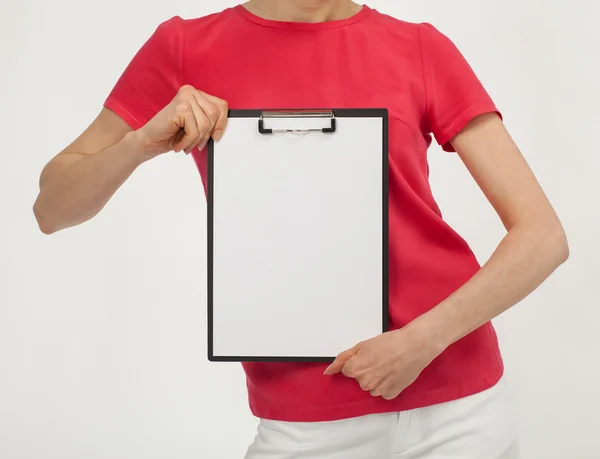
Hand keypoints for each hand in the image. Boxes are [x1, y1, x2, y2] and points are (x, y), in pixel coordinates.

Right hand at [135, 85, 228, 158]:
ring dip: (196, 140)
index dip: (221, 124)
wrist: (149, 140)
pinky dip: (188, 142)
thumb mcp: (196, 126)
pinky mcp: (180, 108)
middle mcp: (191, 91)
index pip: (221, 106)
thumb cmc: (172, 134)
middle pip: (214, 115)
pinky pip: (194, 130)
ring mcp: (185, 98)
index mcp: (197, 93)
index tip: (215, 137)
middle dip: (206, 134)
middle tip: (196, 144)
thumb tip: (223, 129)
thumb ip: (210, 122)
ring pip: (205, 124)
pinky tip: (179, 144)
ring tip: (186, 144)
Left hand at [323, 325, 444, 399]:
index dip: (357, 362)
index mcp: (355, 369)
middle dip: (366, 370)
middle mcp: (365, 383)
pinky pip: (383, 392)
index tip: (368, 356)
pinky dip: (387, 385)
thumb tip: (328, 371)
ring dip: (377, 379)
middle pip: (359, 379)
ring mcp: (378, 390)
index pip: (347, 370)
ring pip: (371, 386)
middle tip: (380, 359)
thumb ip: (343, 359)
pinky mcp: (390, 394)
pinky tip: (394, 373)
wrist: (414, 346)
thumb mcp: (362, 345)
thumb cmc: (390, 342)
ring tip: (389, 365)